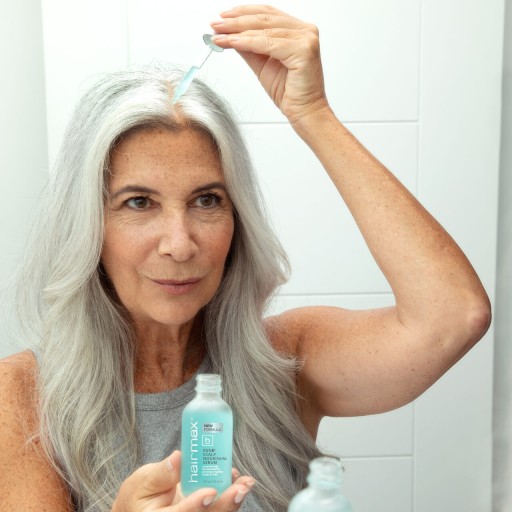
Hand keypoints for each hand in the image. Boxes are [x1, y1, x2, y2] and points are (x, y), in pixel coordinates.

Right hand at [112, 450, 254, 510]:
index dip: (195, 506)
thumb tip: (178, 458)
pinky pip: (218, 510)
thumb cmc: (140, 495)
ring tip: (246, 483)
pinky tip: (239, 482)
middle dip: (225, 505)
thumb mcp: (143, 481)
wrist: (141, 508)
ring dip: (233, 501)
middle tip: (239, 488)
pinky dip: (231, 497)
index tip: (210, 492)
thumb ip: (161, 473)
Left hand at [210, 5, 329, 124]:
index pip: (267, 13)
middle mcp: (305, 31)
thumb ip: (249, 47)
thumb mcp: (262, 64)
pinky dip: (248, 42)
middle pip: (264, 19)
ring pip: (265, 30)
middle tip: (216, 25)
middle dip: (236, 21)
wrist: (304, 112)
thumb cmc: (289, 92)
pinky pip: (269, 43)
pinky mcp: (303, 50)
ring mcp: (306, 39)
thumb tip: (229, 35)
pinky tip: (233, 42)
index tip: (222, 17)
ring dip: (237, 31)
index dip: (243, 12)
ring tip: (219, 34)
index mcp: (298, 30)